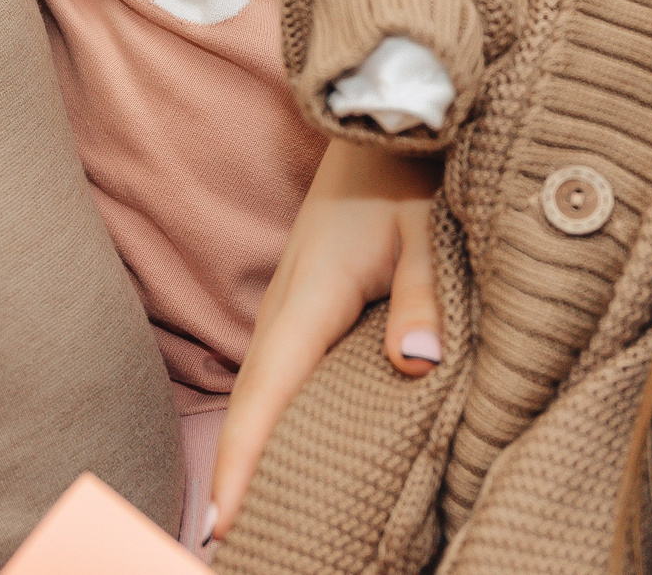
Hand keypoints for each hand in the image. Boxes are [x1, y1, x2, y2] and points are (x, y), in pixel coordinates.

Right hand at [207, 140, 442, 541]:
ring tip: (243, 524)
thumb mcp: (426, 232)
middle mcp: (287, 308)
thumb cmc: (409, 176)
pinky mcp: (304, 305)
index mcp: (311, 297)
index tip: (224, 525)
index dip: (244, 462)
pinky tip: (277, 457)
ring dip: (248, 453)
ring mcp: (290, 306)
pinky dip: (266, 422)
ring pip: (261, 392)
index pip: (269, 394)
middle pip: (253, 406)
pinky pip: (276, 377)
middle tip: (229, 550)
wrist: (383, 120)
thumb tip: (415, 367)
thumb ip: (421, 299)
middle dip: (236, 478)